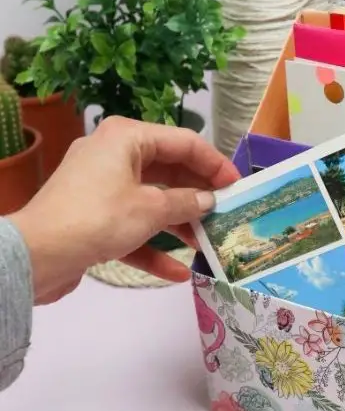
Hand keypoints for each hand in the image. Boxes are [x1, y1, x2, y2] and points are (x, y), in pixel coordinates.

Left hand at [10, 116, 239, 304]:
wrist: (38, 254)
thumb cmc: (99, 218)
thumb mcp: (151, 209)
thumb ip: (187, 202)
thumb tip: (209, 200)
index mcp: (127, 137)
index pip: (184, 142)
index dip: (215, 164)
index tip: (239, 187)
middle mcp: (114, 155)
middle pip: (169, 172)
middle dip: (198, 196)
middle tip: (228, 215)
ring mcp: (101, 187)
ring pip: (151, 201)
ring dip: (179, 224)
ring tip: (208, 245)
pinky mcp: (93, 217)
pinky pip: (132, 227)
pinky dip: (153, 246)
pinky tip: (178, 273)